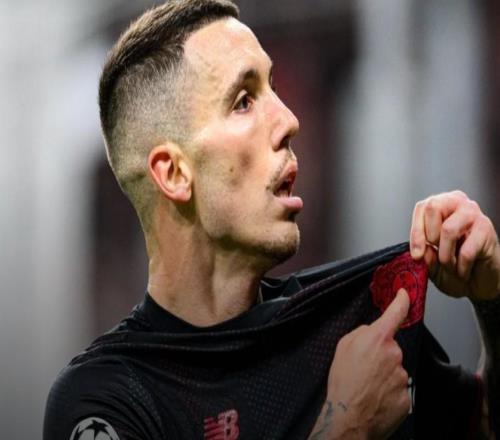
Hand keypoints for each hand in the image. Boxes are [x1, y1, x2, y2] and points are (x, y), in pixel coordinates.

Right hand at [311, 290, 410, 438]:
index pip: (396, 313)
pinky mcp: (406, 396)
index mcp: (378, 339)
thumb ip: (361, 334)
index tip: (406, 294)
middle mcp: (395, 354)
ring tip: (367, 386)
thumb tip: (371, 332)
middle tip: (363, 369)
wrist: (348, 418)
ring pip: (395, 369)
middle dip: (380, 355)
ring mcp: (403, 376)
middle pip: (391, 348)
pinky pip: (398, 388)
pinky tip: (375, 397)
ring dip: (384, 375)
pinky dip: (388, 392)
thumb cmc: (343, 383)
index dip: (402, 300)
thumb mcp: (343, 347)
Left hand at [410, 190, 499, 300]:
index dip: (416, 232)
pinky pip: (466, 251)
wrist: (478, 281)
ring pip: (448, 229)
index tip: (416, 254)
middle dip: (431, 237)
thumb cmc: (454, 265)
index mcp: (441, 205)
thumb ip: (425, 254)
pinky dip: (460, 267)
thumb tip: (423, 250)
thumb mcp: (431, 262)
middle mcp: (457, 203)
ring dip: (445, 256)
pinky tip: (463, 271)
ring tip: (450, 267)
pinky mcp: (486, 229)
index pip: (422, 207)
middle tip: (438, 254)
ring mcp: (474, 214)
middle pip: (433, 207)